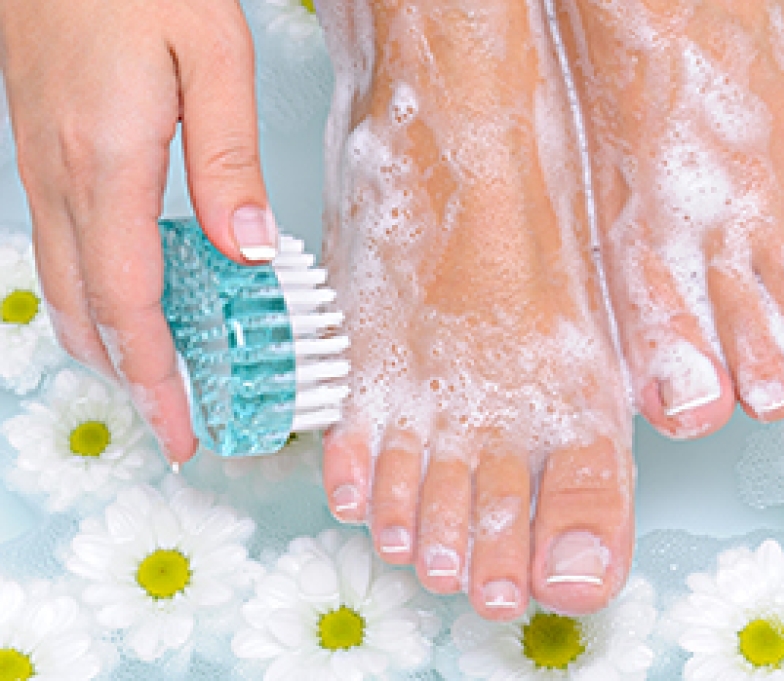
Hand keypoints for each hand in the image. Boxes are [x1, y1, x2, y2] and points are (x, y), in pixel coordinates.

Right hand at [0, 0, 276, 464]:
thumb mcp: (214, 57)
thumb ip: (230, 161)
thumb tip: (251, 253)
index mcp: (108, 162)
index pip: (130, 304)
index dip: (157, 377)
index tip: (182, 428)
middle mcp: (61, 176)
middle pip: (86, 312)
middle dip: (131, 378)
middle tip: (174, 423)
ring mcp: (41, 165)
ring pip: (62, 286)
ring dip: (106, 343)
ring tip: (154, 377)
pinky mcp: (41, 150)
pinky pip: (61, 247)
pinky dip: (93, 296)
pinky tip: (129, 302)